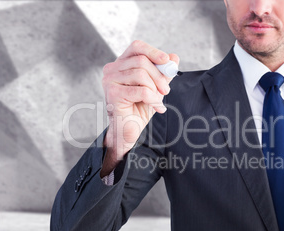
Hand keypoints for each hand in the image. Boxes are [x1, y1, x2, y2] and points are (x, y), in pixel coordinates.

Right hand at [100, 40, 178, 175]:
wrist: (129, 131)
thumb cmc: (139, 108)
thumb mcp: (156, 88)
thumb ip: (163, 73)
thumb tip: (174, 57)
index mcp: (121, 64)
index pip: (137, 47)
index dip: (153, 51)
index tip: (167, 61)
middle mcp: (112, 69)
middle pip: (141, 61)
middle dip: (159, 76)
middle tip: (167, 90)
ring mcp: (109, 80)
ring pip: (141, 74)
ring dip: (155, 89)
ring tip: (158, 100)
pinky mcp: (112, 93)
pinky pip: (141, 90)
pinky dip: (153, 99)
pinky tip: (156, 107)